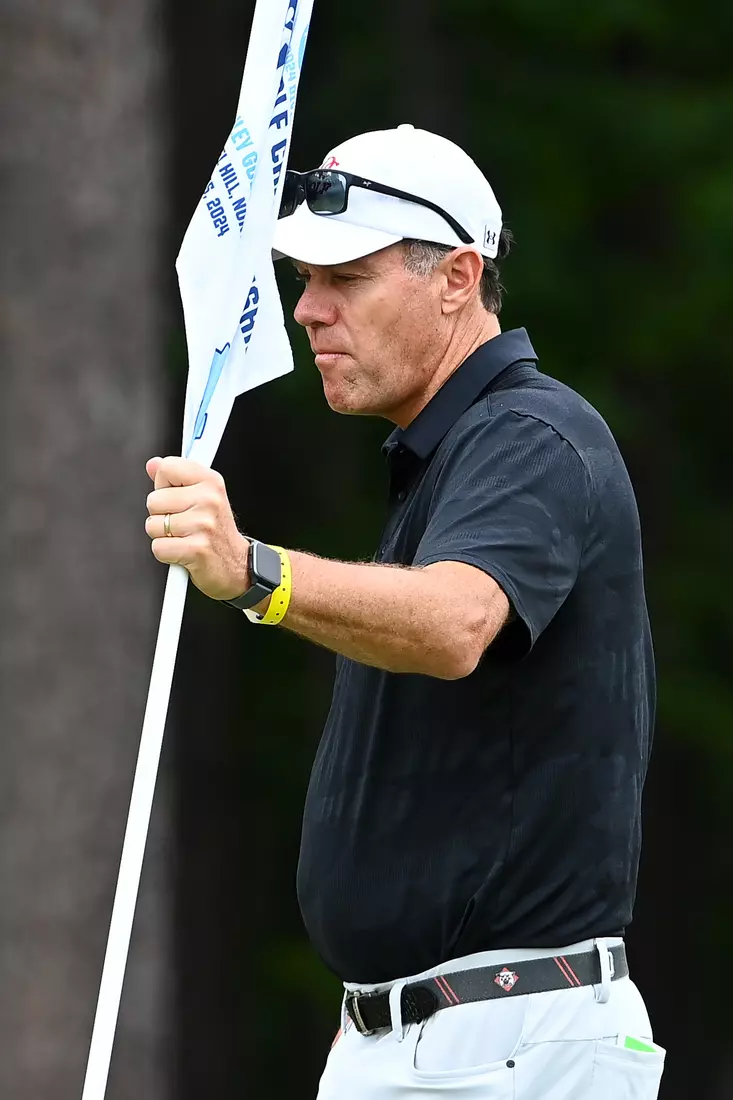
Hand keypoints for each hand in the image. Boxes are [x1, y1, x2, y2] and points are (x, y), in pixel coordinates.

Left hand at [145, 456, 249, 600]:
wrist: (236, 566)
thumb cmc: (215, 531)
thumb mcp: (202, 497)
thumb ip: (175, 478)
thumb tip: (153, 464)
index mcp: (211, 481)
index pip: (167, 468)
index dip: (164, 485)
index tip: (177, 496)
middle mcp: (209, 500)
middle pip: (154, 500)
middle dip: (161, 515)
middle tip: (183, 523)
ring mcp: (203, 524)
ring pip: (153, 525)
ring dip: (163, 536)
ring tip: (184, 537)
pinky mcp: (196, 549)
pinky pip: (158, 547)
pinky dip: (166, 553)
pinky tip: (182, 551)